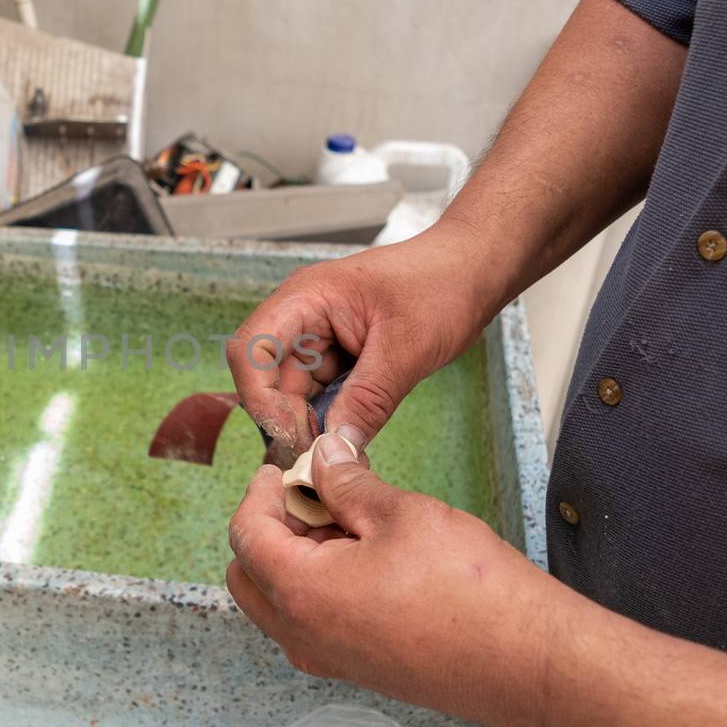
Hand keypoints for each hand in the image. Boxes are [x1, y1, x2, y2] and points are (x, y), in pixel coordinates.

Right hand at [226, 218, 503, 462]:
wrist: (475, 269)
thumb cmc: (444, 284)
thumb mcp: (407, 348)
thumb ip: (367, 400)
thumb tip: (336, 448)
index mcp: (306, 298)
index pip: (251, 351)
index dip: (260, 399)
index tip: (291, 436)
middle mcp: (302, 316)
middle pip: (267, 377)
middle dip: (287, 419)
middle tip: (317, 457)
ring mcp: (319, 335)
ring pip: (293, 391)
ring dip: (310, 423)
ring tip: (338, 451)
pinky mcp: (339, 353)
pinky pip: (321, 392)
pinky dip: (331, 416)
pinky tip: (347, 435)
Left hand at [226, 430, 569, 726]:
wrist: (526, 663)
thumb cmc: (468, 588)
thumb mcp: (401, 514)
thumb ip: (348, 482)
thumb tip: (322, 456)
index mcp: (300, 592)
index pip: (246, 535)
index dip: (260, 493)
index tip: (285, 468)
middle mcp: (301, 636)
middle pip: (250, 574)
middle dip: (271, 527)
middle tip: (315, 494)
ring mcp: (328, 660)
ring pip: (280, 602)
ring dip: (296, 557)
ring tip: (351, 521)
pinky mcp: (358, 670)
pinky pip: (313, 623)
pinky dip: (320, 586)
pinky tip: (369, 558)